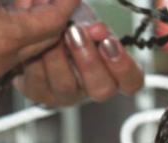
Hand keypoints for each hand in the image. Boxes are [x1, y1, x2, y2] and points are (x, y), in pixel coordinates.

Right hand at [0, 0, 79, 78]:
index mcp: (1, 38)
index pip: (52, 23)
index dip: (66, 4)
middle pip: (47, 40)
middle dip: (56, 16)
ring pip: (30, 48)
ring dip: (38, 25)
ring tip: (34, 2)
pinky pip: (11, 53)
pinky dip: (20, 34)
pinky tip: (14, 13)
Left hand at [13, 3, 143, 105]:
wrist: (36, 27)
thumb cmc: (70, 25)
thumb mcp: (87, 22)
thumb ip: (95, 28)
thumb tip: (99, 30)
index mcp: (113, 73)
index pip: (132, 82)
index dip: (123, 67)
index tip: (109, 42)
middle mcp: (92, 88)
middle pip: (102, 90)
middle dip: (88, 60)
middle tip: (75, 32)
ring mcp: (67, 95)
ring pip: (67, 86)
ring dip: (58, 56)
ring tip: (51, 32)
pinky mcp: (40, 94)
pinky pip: (39, 82)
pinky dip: (35, 59)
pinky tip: (35, 42)